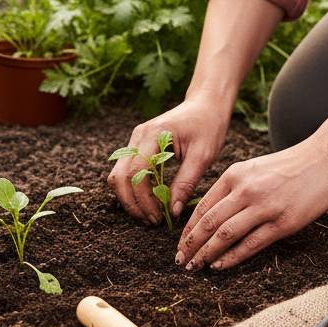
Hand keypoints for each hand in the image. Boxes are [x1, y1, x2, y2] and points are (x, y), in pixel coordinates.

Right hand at [107, 94, 230, 225]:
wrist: (206, 105)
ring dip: (130, 198)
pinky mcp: (138, 146)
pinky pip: (126, 172)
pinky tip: (150, 202)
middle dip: (133, 203)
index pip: (137, 173)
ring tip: (150, 215)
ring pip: (118, 176)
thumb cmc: (208, 126)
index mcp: (153, 134)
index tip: (159, 217)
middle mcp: (138, 136)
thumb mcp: (203, 156)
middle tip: (152, 221)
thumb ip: (186, 182)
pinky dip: (133, 189)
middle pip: (120, 176)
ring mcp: (135, 140)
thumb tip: (173, 211)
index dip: (144, 199)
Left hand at [175, 138, 327, 270]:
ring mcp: (264, 207)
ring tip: (196, 266)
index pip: (202, 206)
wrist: (324, 159)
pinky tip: (220, 266)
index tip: (181, 243)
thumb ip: (233, 187)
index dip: (188, 228)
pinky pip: (250, 245)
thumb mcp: (254, 168)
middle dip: (190, 245)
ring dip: (206, 254)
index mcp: (235, 175)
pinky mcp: (282, 223)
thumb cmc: (289, 165)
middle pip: (208, 222)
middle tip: (181, 260)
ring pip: (224, 235)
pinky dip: (231, 258)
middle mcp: (245, 190)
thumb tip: (211, 213)